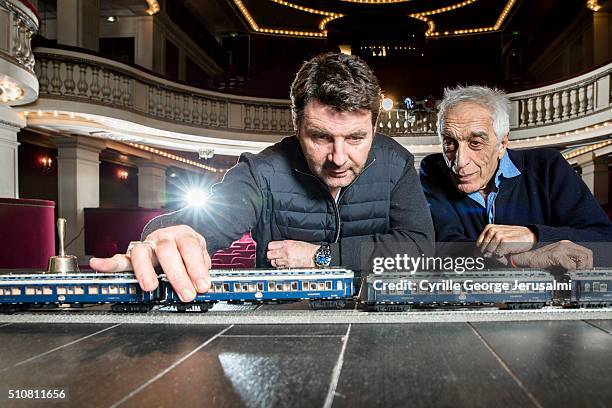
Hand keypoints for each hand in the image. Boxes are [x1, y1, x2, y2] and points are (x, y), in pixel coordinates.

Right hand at [89, 225, 211, 301]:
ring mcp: (146, 245)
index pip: (190, 248)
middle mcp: (162, 238)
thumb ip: (202, 267)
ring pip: (142, 253)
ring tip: (149, 286)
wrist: (177, 235)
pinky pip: (119, 258)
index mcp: (182, 235)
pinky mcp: (132, 255)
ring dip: (145, 270)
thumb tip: (204, 285)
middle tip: (186, 293)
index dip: (197, 267)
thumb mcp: (201, 254)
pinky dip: (108, 263)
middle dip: (177, 274)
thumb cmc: (187, 247)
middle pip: (167, 251)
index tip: (203, 285)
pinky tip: (98, 265)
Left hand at [267, 240, 318, 267]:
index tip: (272, 249)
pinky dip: (281, 267)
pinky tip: (285, 265)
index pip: (270, 246)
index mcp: (287, 244)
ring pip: (274, 263)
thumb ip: (285, 244)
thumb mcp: (296, 242)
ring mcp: (287, 261)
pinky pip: (280, 268)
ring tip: (281, 260)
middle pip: (269, 255)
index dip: (270, 248)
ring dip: (276, 262)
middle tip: (274, 256)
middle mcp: (285, 252)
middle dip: (271, 255)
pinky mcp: (289, 268)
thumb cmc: (308, 249)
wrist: (315, 257)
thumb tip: (277, 247)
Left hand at [476, 224, 536, 256]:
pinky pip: (496, 254)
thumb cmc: (514, 239)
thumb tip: (478, 254)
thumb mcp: (499, 238)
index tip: (481, 257)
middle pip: (481, 249)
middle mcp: (492, 230)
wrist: (530, 236)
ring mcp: (498, 235)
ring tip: (503, 253)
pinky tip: (507, 253)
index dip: (479, 252)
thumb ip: (489, 244)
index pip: (477, 243)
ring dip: (495, 256)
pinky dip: (501, 257)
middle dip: (487, 255)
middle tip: (497, 256)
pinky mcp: (504, 241)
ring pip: (488, 252)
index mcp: (489, 228)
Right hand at [509, 240, 592, 270]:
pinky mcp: (556, 254)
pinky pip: (571, 265)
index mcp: (567, 244)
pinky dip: (570, 271)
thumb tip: (581, 270)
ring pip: (582, 258)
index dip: (588, 263)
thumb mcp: (558, 260)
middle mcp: (565, 244)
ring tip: (572, 273)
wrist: (526, 260)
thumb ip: (569, 261)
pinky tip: (563, 273)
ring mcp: (561, 248)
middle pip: (587, 254)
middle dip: (586, 266)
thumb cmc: (541, 262)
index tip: (583, 271)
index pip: (586, 252)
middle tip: (579, 273)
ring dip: (579, 268)